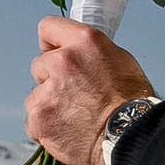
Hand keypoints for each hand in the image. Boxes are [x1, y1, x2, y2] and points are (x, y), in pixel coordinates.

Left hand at [24, 17, 152, 164]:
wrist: (131, 136)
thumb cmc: (132, 104)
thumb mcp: (120, 60)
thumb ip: (90, 53)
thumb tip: (79, 56)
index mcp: (84, 43)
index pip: (48, 27)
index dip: (51, 43)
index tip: (53, 52)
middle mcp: (62, 62)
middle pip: (39, 64)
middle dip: (51, 78)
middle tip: (74, 95)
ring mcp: (47, 92)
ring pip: (35, 95)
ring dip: (48, 104)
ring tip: (74, 117)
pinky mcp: (39, 118)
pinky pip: (32, 121)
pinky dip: (46, 127)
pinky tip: (66, 130)